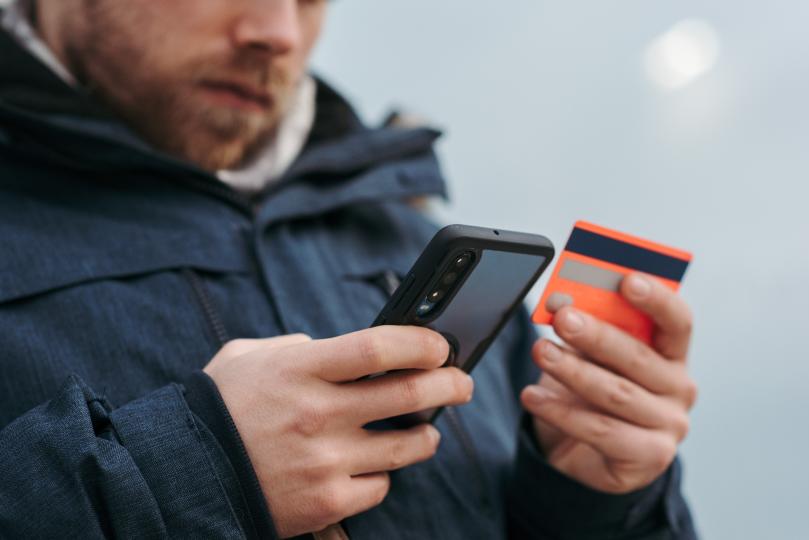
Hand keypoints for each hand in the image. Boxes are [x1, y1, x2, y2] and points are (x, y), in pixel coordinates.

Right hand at [203, 328, 473, 537]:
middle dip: (450, 384)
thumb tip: (341, 348)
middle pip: (410, 394)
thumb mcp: (249, 358)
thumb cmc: (217, 410)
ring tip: (429, 430)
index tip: (441, 345)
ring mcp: (324, 462)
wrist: (182, 476)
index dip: (421, 343)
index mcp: (300, 370)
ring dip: (428, 435)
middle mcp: (317, 414)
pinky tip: (375, 467)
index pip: (379, 347)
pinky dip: (383, 476)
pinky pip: (379, 487)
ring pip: (408, 447)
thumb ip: (298, 344)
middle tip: (463, 382)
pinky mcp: (326, 503)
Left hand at [521, 272, 696, 493]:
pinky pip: (601, 431)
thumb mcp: (592, 357)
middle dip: (597, 335)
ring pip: (616, 394)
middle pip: (639, 357)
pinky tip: (533, 395)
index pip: (678, 321)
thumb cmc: (590, 392)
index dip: (656, 299)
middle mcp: (680, 389)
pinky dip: (561, 411)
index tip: (626, 280)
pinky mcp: (649, 457)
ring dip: (573, 371)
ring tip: (540, 352)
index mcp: (673, 354)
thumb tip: (563, 301)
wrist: (582, 453)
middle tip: (563, 318)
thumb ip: (589, 330)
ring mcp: (669, 426)